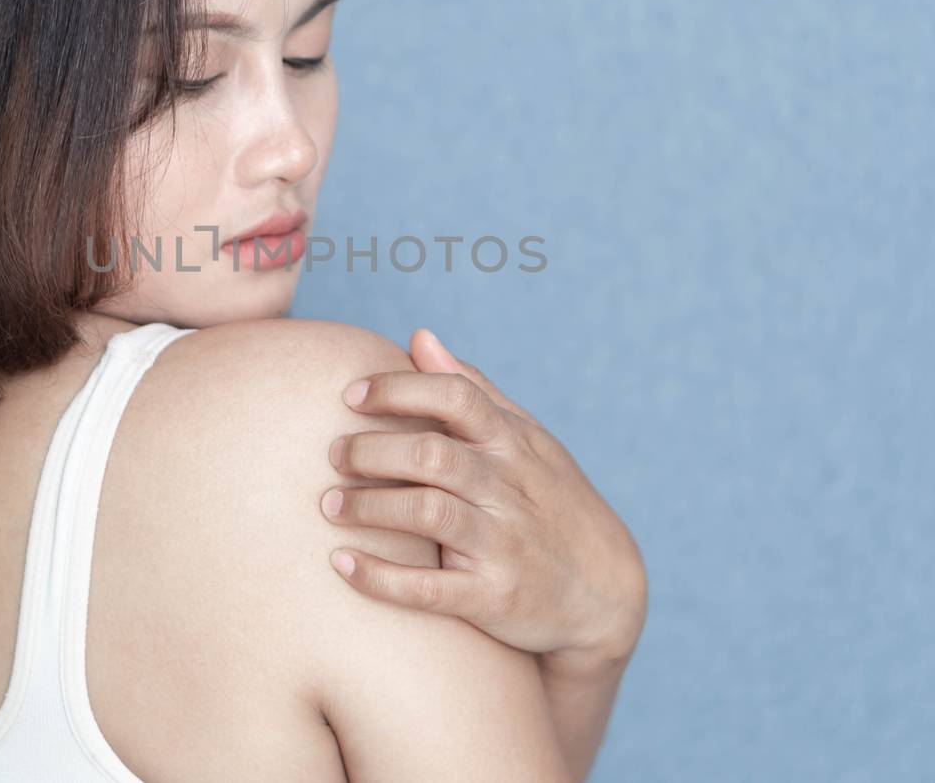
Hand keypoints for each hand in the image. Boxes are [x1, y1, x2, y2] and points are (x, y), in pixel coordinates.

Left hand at [323, 328, 647, 671]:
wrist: (605, 591)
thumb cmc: (550, 502)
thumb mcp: (526, 440)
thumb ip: (472, 390)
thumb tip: (419, 337)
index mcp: (512, 444)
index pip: (455, 398)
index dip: (399, 390)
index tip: (351, 396)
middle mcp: (508, 488)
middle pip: (432, 455)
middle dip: (371, 451)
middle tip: (332, 454)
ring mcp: (502, 544)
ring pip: (427, 513)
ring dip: (369, 507)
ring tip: (330, 504)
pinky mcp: (493, 599)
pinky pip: (428, 588)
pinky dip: (380, 576)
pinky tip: (342, 563)